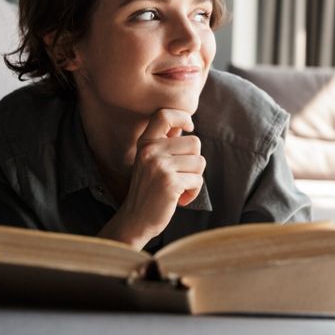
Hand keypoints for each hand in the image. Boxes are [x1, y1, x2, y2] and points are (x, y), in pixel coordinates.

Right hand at [98, 109, 205, 248]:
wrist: (135, 220)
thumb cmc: (149, 190)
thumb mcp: (150, 161)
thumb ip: (165, 143)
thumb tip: (185, 126)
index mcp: (145, 143)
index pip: (165, 115)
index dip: (182, 117)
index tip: (189, 127)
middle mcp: (151, 150)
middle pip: (194, 142)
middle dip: (194, 161)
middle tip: (181, 175)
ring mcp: (160, 166)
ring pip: (199, 162)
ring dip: (195, 178)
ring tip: (180, 187)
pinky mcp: (170, 183)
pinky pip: (198, 180)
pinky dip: (194, 192)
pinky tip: (180, 199)